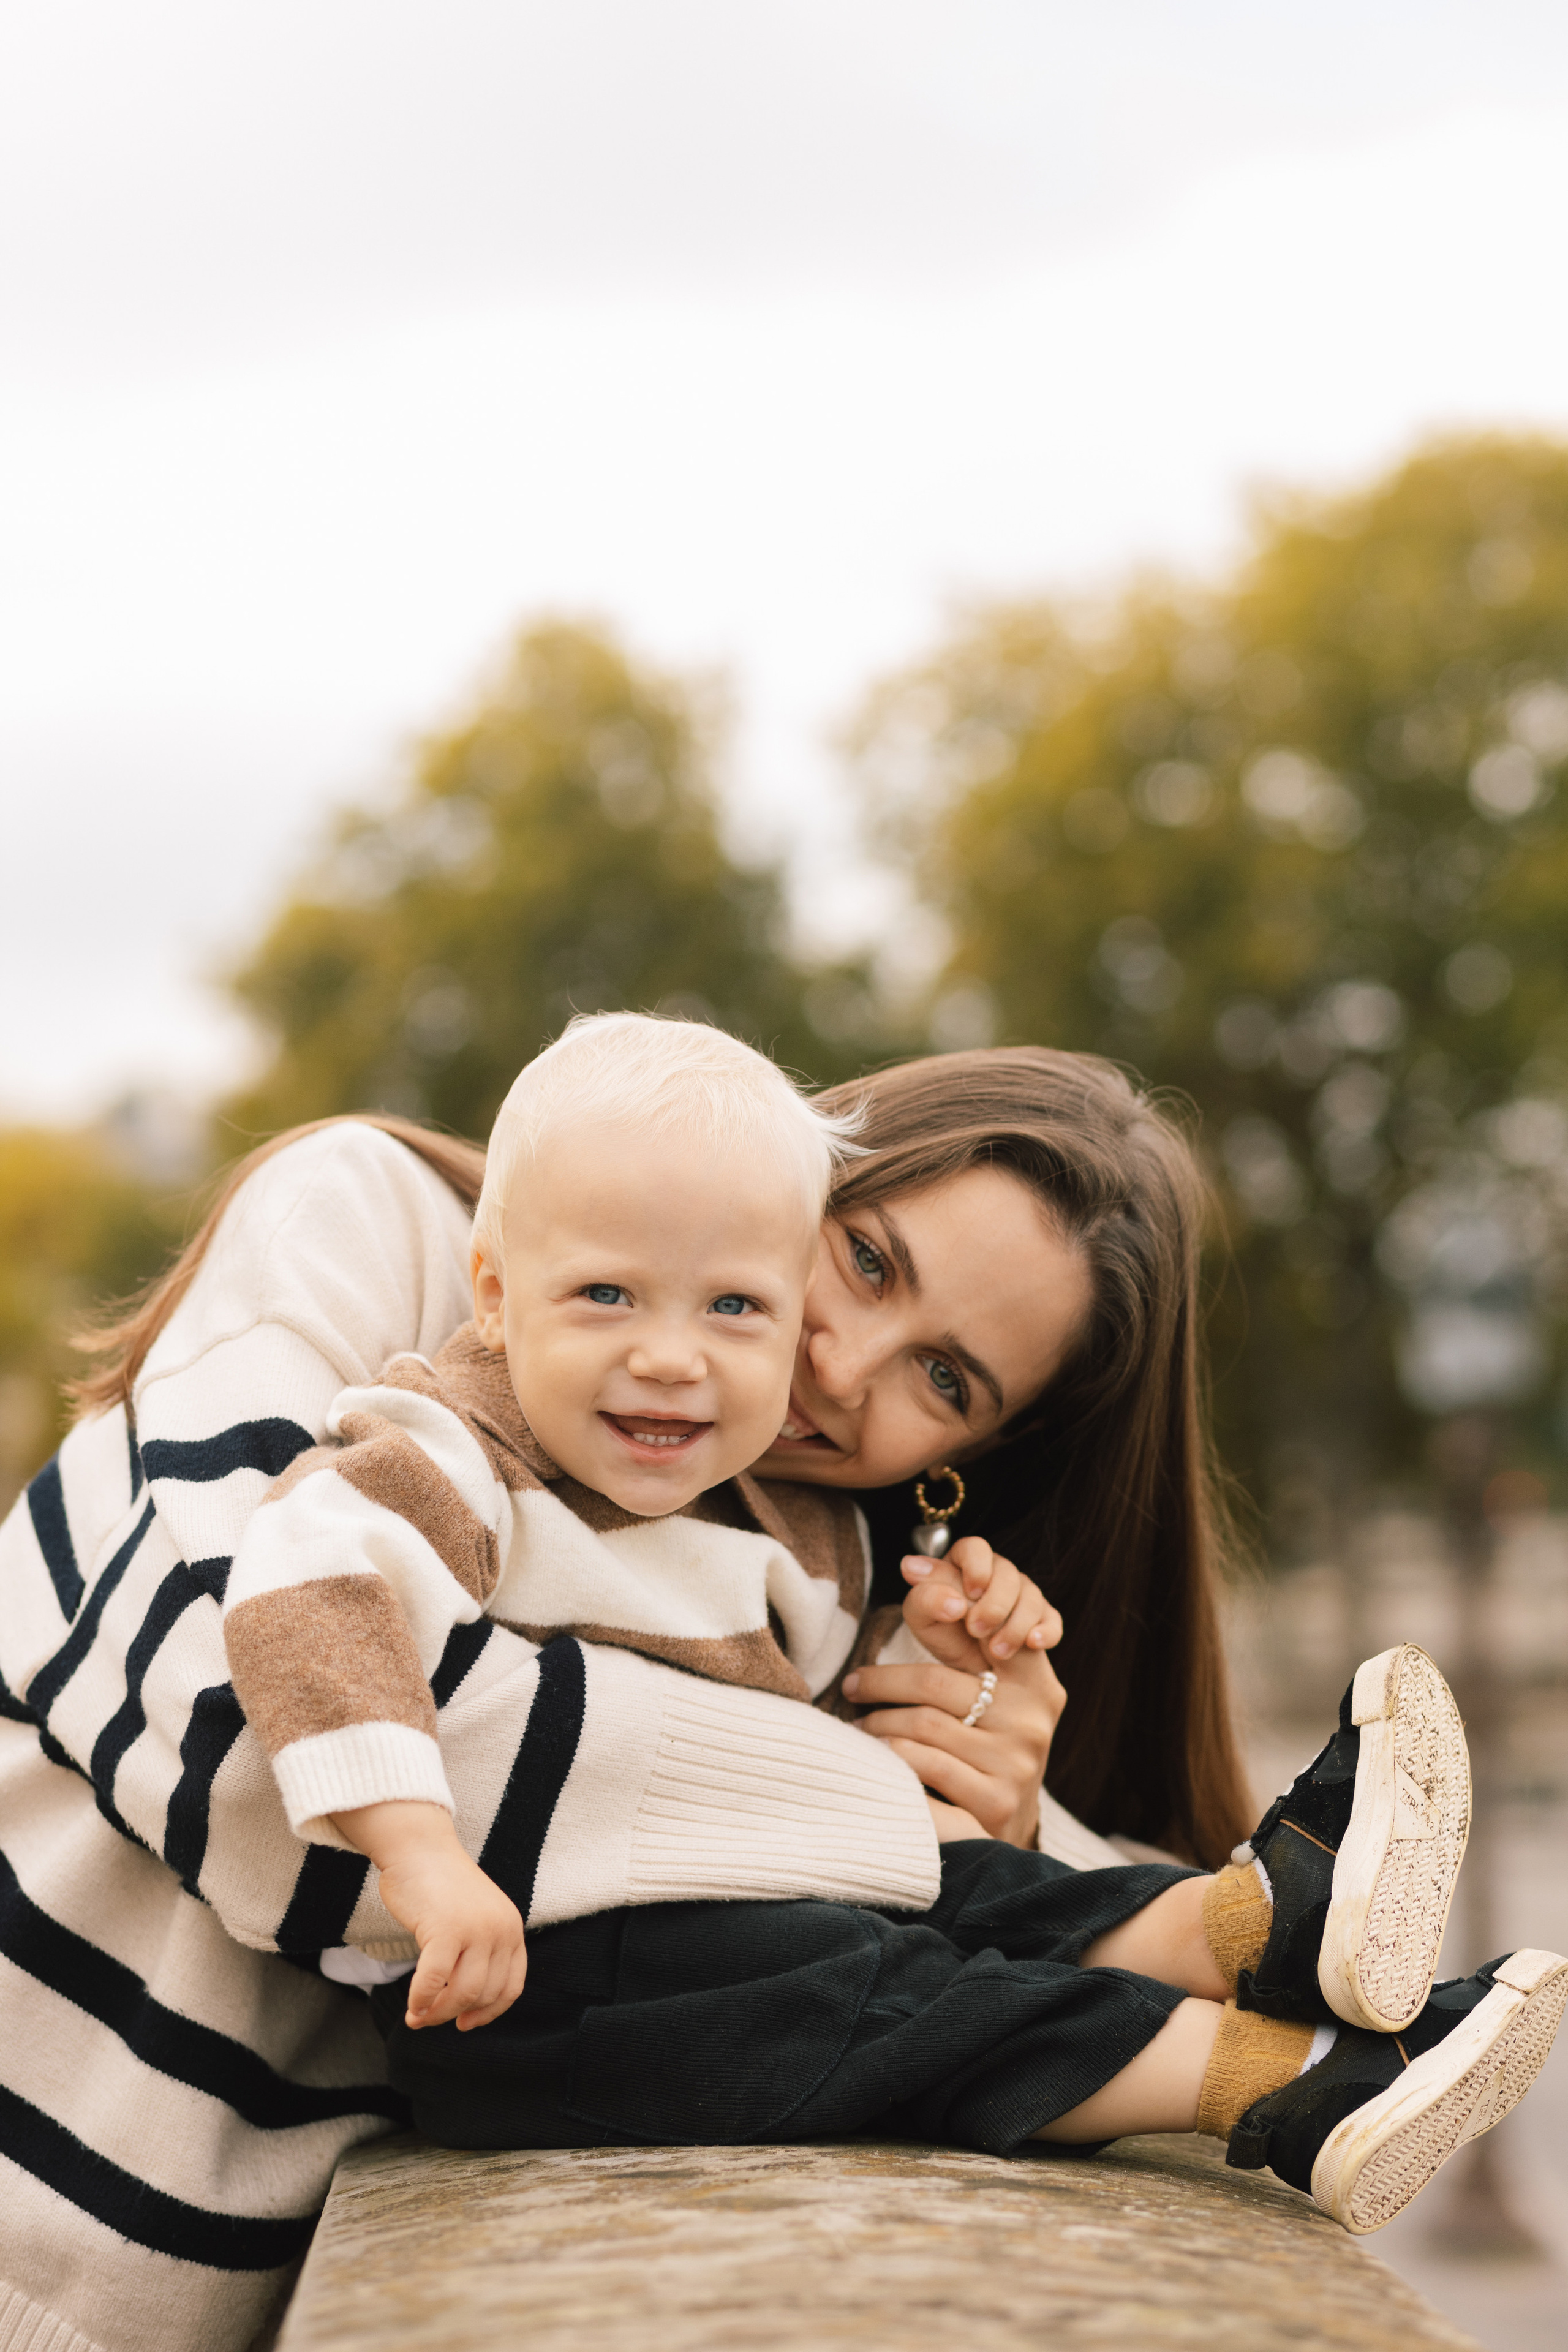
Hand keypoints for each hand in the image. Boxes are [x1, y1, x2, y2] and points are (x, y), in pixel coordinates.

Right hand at [333, 1801, 527, 2032]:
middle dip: (455, 2014)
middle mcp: (501, 1929)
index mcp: (511, 1927)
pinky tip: (411, 2007)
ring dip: (437, 2014)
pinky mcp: (447, 1929)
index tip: (466, 2022)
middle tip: (429, 2019)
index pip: (511, 1986)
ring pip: (463, 1993)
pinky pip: (434, 1981)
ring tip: (417, 2016)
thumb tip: (467, 2006)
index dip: (489, 2012)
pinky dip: (420, 2001)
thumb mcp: (475, 1918)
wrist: (419, 1847)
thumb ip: (480, 1952)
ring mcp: (476, 1929)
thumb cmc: (440, 1886)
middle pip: (485, 1994)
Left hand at [843, 1562, 1067, 1847]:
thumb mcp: (983, 1685)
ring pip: (923, 1726)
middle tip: (853, 1686)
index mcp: (1034, 1677)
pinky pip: (925, 1768)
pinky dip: (891, 1760)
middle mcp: (1032, 1716)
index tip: (905, 1590)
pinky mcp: (995, 1800)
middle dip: (882, 1683)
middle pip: (935, 1682)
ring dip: (878, 1726)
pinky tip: (876, 1759)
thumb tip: (915, 1568)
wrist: (1005, 1826)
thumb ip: (956, 1633)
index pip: (985, 1626)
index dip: (943, 1602)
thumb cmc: (983, 1740)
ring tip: (860, 1728)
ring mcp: (1017, 1761)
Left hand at [902, 1537, 1060, 1663]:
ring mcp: (1024, 1595)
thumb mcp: (925, 1619)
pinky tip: (1033, 1643)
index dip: (976, 1567)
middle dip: (994, 1604)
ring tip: (996, 1652)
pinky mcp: (1043, 1619)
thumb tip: (910, 1566)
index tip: (970, 1592)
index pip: (975, 1547)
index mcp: (966, 1564)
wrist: (969, 1674)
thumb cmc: (943, 1638)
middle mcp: (997, 1574)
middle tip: (977, 1631)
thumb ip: (922, 1592)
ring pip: (1031, 1596)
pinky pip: (1053, 1619)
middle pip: (1008, 1573)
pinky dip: (1046, 1631)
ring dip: (1014, 1625)